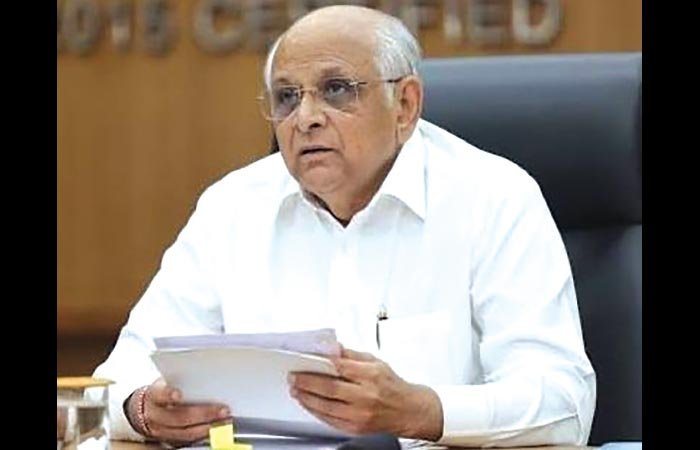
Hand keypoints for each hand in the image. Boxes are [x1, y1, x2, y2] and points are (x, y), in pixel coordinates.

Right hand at [126, 378, 230, 446]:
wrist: (142, 411)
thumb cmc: (160, 393)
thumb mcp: (164, 383)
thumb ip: (179, 381)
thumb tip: (206, 375)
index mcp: (152, 396)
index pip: (159, 394)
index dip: (168, 395)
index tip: (178, 394)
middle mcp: (154, 416)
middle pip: (178, 417)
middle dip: (203, 414)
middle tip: (223, 410)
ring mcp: (160, 431)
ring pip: (184, 433)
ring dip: (208, 428)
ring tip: (225, 421)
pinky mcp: (168, 441)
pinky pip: (187, 441)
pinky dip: (204, 436)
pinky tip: (217, 430)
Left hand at [289, 347, 443, 440]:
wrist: (408, 410)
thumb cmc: (392, 385)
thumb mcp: (375, 362)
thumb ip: (352, 355)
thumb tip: (332, 347)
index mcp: (371, 375)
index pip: (340, 367)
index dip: (320, 364)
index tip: (305, 361)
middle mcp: (365, 396)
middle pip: (330, 388)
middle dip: (307, 382)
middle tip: (294, 377)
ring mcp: (360, 414)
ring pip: (326, 407)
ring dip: (307, 398)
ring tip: (296, 390)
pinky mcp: (356, 427)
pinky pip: (330, 420)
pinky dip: (316, 411)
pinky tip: (308, 404)